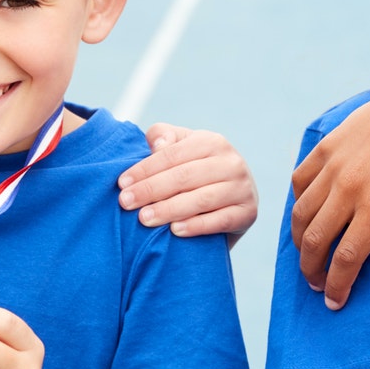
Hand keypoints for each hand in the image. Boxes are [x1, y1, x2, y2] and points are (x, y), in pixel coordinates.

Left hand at [118, 124, 257, 238]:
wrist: (233, 199)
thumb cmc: (195, 172)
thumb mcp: (181, 149)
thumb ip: (164, 138)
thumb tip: (158, 145)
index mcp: (212, 142)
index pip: (173, 155)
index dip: (145, 169)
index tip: (121, 183)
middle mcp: (231, 162)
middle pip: (184, 176)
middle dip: (151, 190)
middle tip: (126, 203)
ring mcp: (242, 188)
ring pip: (201, 199)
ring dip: (169, 209)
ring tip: (144, 219)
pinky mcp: (248, 212)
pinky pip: (220, 220)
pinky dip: (197, 226)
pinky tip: (175, 231)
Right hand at [290, 95, 369, 307]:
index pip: (346, 258)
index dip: (337, 285)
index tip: (334, 301)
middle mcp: (350, 189)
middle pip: (316, 241)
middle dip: (311, 270)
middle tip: (315, 283)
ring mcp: (335, 167)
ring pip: (302, 214)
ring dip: (299, 241)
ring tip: (306, 255)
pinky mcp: (326, 149)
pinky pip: (300, 182)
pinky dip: (299, 202)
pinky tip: (306, 215)